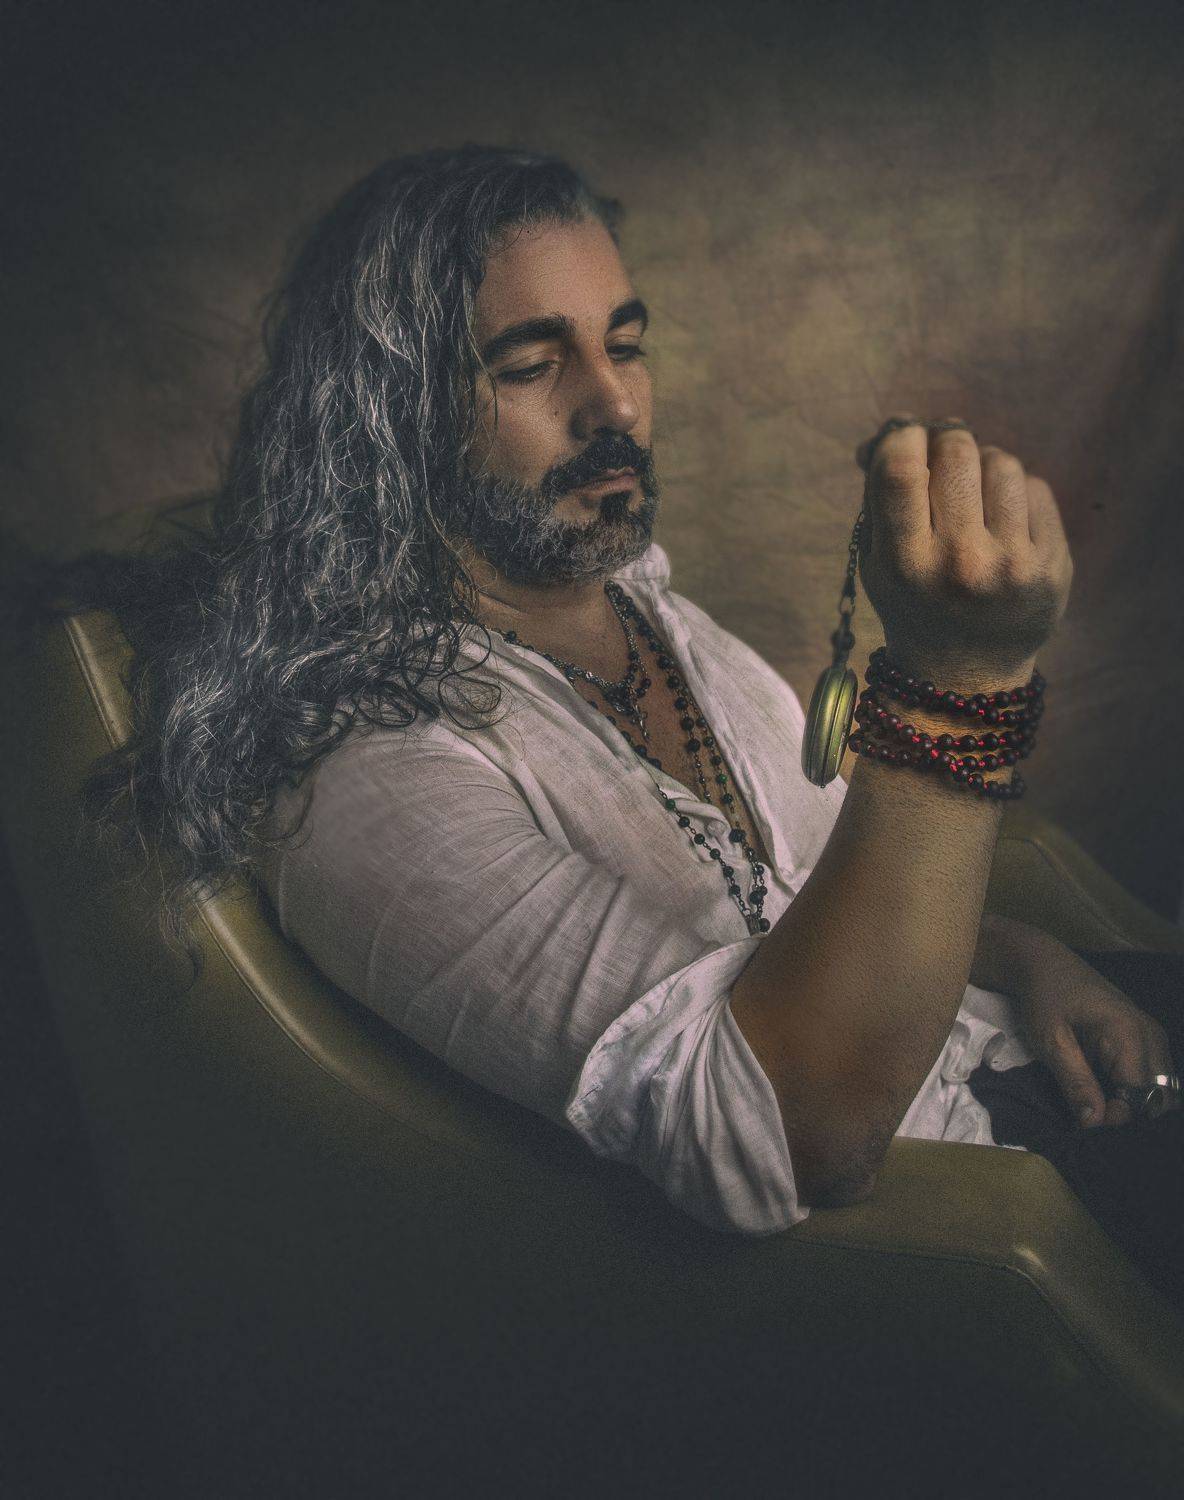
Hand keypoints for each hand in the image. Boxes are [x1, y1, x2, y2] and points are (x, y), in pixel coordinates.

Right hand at [853, 415, 1073, 686]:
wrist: (965, 677)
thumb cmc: (914, 605)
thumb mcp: (878, 563)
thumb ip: (879, 498)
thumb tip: (894, 429)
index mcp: (906, 564)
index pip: (902, 468)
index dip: (903, 435)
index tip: (905, 437)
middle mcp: (960, 564)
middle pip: (957, 452)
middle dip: (946, 439)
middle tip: (942, 450)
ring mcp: (1012, 565)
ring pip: (1002, 462)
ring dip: (983, 464)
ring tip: (973, 492)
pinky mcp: (1053, 565)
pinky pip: (1037, 488)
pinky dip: (1016, 492)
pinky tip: (1003, 519)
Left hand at [1008, 936, 1176, 1128]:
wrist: (1044, 964)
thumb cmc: (1045, 1000)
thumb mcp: (1051, 1043)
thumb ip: (1075, 1084)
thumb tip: (1095, 1124)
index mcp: (1129, 1036)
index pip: (1142, 1097)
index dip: (1117, 1117)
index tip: (1087, 1121)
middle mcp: (1151, 1035)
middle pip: (1160, 1096)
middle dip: (1130, 1114)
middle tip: (1093, 1114)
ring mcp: (1152, 1035)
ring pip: (1161, 1088)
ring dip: (1134, 1103)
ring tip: (1098, 1101)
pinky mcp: (1146, 1037)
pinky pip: (1152, 1074)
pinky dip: (1134, 1089)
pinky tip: (1105, 1088)